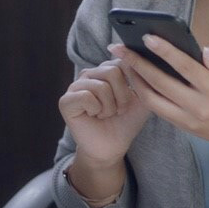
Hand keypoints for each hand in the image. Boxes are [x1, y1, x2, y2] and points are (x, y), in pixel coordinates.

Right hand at [58, 51, 149, 166]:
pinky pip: (86, 97)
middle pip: (112, 71)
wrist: (112, 147)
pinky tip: (94, 116)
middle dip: (122, 97)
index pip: (123, 60)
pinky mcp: (66, 100)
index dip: (132, 84)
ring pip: (101, 86)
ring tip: (105, 114)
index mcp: (107, 69)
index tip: (129, 100)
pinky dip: (96, 110)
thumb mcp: (142, 98)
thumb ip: (142, 78)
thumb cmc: (126, 122)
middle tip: (117, 111)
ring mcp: (76, 86)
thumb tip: (136, 60)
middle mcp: (90, 73)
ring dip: (109, 107)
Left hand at [112, 35, 208, 162]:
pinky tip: (135, 78)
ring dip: (134, 80)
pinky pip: (157, 109)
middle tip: (119, 47)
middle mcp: (199, 106)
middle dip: (137, 63)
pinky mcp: (182, 126)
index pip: (186, 67)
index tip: (147, 37)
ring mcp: (188, 119)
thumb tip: (204, 51)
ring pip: (152, 99)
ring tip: (122, 62)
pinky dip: (143, 93)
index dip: (165, 51)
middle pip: (161, 83)